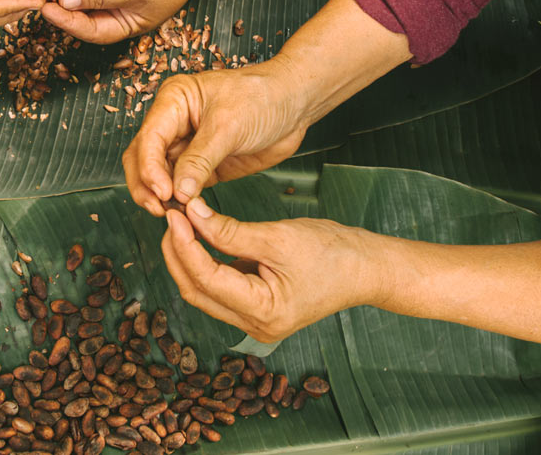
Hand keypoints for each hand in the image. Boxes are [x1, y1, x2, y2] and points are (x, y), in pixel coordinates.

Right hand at [123, 55, 309, 214]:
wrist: (295, 104)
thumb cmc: (263, 97)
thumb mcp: (229, 126)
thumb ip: (200, 160)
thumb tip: (179, 192)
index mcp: (174, 101)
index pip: (149, 138)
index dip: (150, 167)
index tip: (163, 192)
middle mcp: (174, 123)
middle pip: (142, 158)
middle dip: (147, 185)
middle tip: (160, 209)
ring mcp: (187, 145)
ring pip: (158, 175)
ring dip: (161, 195)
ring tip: (172, 213)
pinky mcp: (203, 166)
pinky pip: (182, 186)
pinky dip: (180, 200)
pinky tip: (187, 211)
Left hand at [162, 199, 388, 342]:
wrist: (367, 269)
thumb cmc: (334, 253)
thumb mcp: (278, 237)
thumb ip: (230, 231)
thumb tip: (191, 214)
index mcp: (263, 312)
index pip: (206, 278)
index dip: (184, 245)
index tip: (175, 214)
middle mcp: (255, 327)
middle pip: (197, 291)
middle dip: (179, 253)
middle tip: (173, 217)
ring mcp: (255, 322)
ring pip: (205, 292)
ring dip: (189, 259)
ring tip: (183, 223)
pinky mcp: (256, 311)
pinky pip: (220, 289)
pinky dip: (207, 263)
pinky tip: (201, 237)